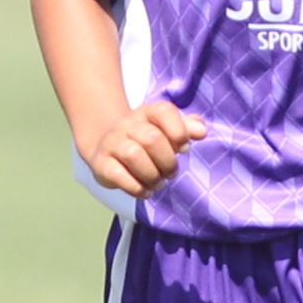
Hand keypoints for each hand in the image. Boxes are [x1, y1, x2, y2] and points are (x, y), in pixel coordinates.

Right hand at [81, 99, 209, 198]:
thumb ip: (186, 128)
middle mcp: (127, 124)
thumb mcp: (166, 130)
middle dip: (168, 161)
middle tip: (170, 172)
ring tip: (157, 183)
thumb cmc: (145, 140)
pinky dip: (136, 187)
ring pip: (134, 155)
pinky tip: (144, 191)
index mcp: (147, 113)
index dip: (179, 132)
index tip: (183, 147)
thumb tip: (201, 131)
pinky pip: (118, 175)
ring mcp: (112, 143)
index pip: (164, 111)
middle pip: (152, 138)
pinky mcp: (101, 163)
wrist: (106, 146)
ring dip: (152, 175)